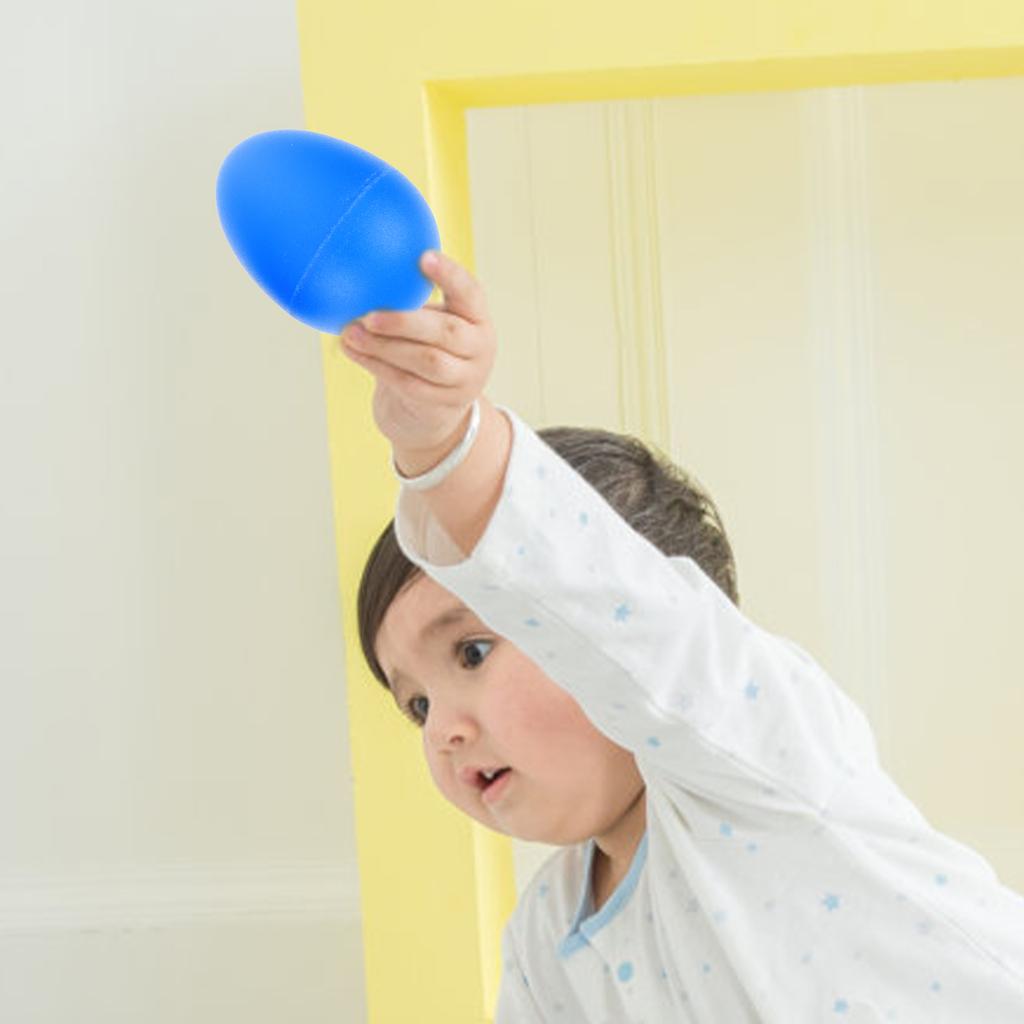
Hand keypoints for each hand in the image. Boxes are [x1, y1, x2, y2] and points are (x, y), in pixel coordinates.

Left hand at [338, 250, 496, 469]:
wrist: (436, 406)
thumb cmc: (428, 348)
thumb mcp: (431, 323)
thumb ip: (410, 301)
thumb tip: (359, 268)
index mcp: (477, 317)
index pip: (470, 292)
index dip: (450, 275)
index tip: (423, 257)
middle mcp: (480, 347)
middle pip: (446, 331)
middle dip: (404, 322)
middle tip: (368, 316)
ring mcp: (466, 378)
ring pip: (427, 360)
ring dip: (385, 347)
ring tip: (351, 334)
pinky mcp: (445, 402)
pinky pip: (409, 383)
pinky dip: (378, 366)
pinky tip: (354, 351)